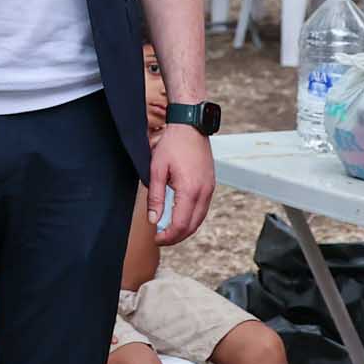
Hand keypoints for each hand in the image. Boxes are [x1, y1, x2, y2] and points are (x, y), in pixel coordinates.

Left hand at [148, 123, 213, 245]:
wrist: (191, 125)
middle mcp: (204, 192)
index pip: (181, 224)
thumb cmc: (173, 143)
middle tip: (160, 238)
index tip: (156, 239)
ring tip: (168, 231)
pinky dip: (192, 218)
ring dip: (185, 229)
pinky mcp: (211, 185)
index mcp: (190, 190)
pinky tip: (180, 217)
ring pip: (200, 219)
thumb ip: (155, 197)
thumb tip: (153, 219)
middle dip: (176, 237)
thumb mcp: (157, 169)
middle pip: (192, 226)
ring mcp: (210, 189)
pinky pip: (203, 209)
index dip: (168, 237)